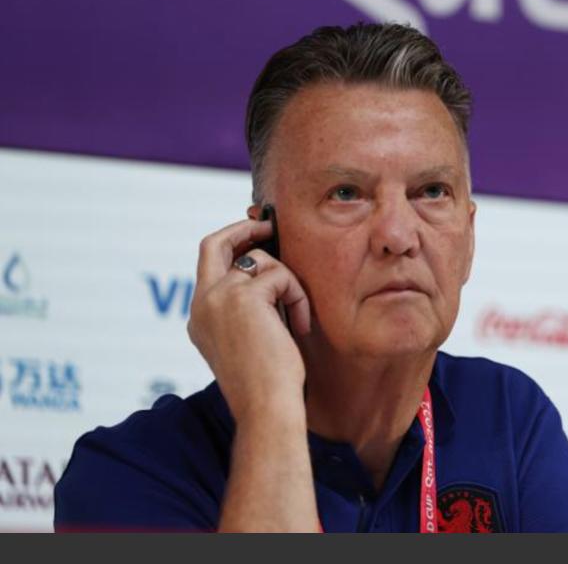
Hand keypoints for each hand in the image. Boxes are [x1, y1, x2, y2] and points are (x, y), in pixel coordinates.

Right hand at [187, 218, 312, 424]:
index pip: (209, 264)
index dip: (232, 243)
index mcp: (200, 316)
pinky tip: (299, 327)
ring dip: (288, 282)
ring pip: (260, 260)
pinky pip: (280, 276)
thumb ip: (249, 307)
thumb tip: (269, 270)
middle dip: (243, 228)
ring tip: (296, 318)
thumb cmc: (267, 383)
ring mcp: (218, 297)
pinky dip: (297, 297)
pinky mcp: (243, 297)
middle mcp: (202, 303)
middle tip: (270, 226)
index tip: (257, 235)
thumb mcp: (250, 339)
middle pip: (214, 243)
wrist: (265, 407)